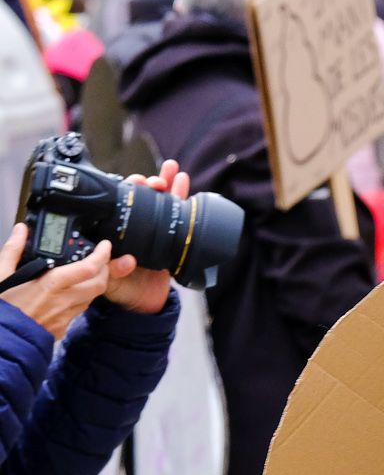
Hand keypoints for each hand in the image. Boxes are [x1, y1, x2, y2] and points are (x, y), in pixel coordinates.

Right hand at [0, 227, 112, 338]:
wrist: (0, 340)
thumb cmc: (1, 308)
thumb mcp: (0, 275)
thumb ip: (13, 250)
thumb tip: (21, 230)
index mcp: (50, 286)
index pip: (87, 269)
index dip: (101, 255)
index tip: (104, 246)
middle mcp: (63, 302)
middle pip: (99, 284)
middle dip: (104, 269)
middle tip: (99, 259)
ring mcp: (65, 317)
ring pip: (92, 297)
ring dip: (94, 284)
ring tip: (85, 273)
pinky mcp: (63, 328)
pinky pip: (80, 310)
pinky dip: (81, 298)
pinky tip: (70, 292)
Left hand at [104, 157, 187, 314]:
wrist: (144, 305)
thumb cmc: (123, 290)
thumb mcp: (109, 279)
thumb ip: (113, 269)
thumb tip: (126, 259)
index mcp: (118, 231)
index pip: (122, 203)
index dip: (128, 190)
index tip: (134, 182)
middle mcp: (138, 227)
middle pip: (144, 198)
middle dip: (150, 184)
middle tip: (154, 180)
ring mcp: (157, 231)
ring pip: (163, 203)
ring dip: (169, 185)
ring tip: (172, 169)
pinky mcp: (175, 239)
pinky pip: (181, 218)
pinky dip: (184, 201)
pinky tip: (184, 185)